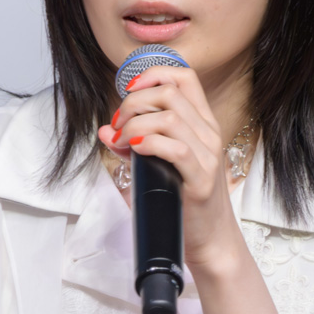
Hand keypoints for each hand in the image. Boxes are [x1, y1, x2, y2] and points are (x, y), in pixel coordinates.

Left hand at [98, 65, 239, 273]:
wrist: (209, 240)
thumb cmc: (181, 201)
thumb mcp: (154, 166)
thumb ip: (131, 145)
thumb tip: (104, 130)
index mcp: (201, 123)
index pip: (185, 76)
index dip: (153, 73)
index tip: (129, 89)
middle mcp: (208, 133)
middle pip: (169, 93)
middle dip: (133, 103)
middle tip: (118, 126)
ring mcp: (208, 156)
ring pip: (170, 117)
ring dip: (136, 124)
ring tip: (123, 142)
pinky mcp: (201, 180)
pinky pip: (176, 149)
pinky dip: (150, 143)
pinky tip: (136, 150)